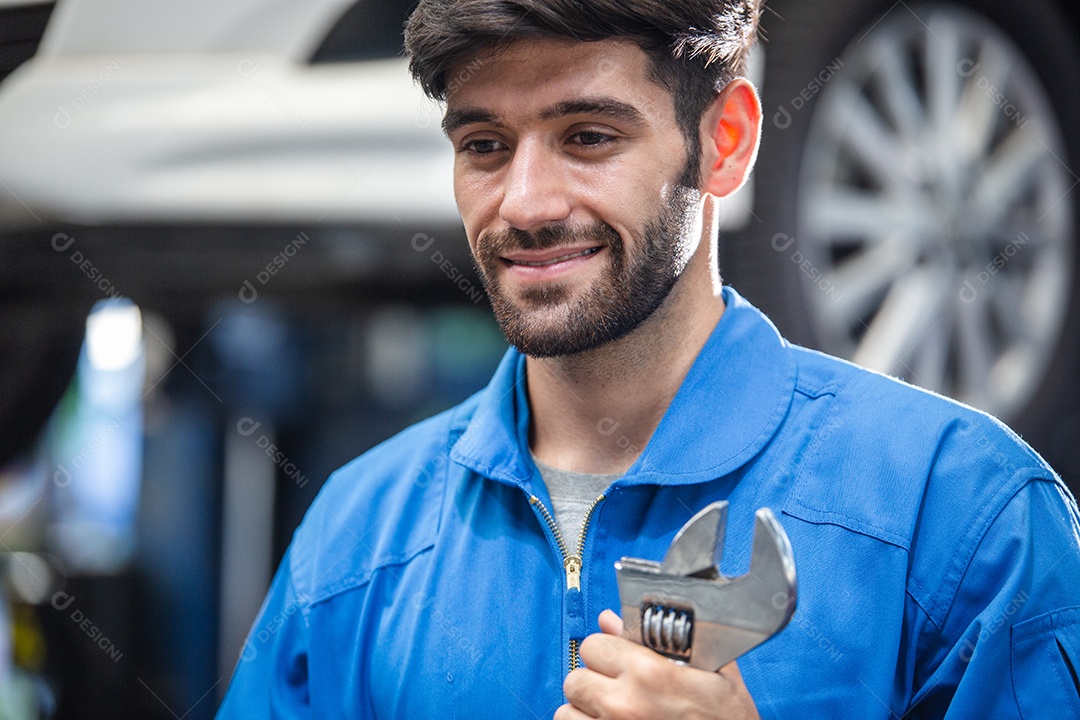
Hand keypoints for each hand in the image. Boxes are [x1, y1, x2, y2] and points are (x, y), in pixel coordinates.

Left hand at [555, 609, 760, 719]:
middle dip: (593, 680)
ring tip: (611, 714)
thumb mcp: (711, 671)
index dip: (606, 650)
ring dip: (585, 710)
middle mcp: (624, 704)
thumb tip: (610, 619)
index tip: (619, 660)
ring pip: (567, 711)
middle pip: (576, 678)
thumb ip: (657, 638)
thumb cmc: (728, 719)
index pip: (593, 644)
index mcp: (649, 673)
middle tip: (616, 689)